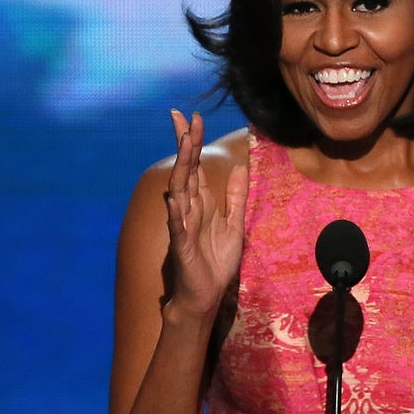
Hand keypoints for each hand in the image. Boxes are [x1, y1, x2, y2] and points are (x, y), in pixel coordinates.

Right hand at [164, 110, 247, 320]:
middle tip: (182, 117)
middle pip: (186, 169)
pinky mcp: (181, 246)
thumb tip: (238, 167)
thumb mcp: (235, 224)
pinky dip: (175, 212)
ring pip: (179, 190)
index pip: (196, 165)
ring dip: (181, 167)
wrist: (206, 295)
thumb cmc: (216, 261)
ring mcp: (182, 225)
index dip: (193, 141)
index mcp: (202, 202)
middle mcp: (189, 208)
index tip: (192, 117)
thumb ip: (235, 197)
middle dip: (184, 144)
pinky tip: (174, 198)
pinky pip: (177, 226)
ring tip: (184, 144)